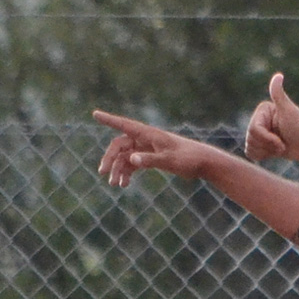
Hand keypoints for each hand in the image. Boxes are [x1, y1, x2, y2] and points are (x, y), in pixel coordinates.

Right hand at [93, 110, 214, 186]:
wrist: (203, 163)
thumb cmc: (188, 158)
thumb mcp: (168, 160)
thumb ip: (150, 160)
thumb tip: (131, 160)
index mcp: (148, 134)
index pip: (125, 125)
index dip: (109, 120)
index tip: (95, 114)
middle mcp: (145, 139)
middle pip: (120, 145)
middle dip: (110, 158)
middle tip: (103, 172)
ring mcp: (147, 148)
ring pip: (125, 157)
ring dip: (118, 169)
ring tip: (116, 185)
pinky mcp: (151, 157)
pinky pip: (133, 164)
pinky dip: (128, 173)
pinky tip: (124, 184)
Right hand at [244, 72, 298, 164]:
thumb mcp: (289, 111)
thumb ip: (279, 95)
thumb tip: (278, 76)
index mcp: (262, 111)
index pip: (254, 130)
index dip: (268, 139)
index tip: (282, 141)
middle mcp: (258, 120)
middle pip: (251, 139)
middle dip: (269, 146)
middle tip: (282, 145)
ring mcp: (259, 133)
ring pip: (250, 147)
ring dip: (267, 152)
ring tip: (280, 147)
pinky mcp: (261, 144)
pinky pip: (251, 154)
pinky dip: (263, 156)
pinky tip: (274, 152)